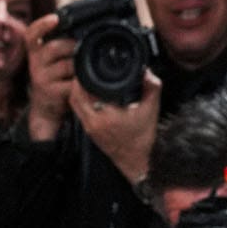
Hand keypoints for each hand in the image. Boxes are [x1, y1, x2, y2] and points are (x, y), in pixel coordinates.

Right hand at [23, 13, 74, 137]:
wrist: (47, 106)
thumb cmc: (55, 76)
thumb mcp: (53, 58)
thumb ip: (61, 43)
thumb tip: (84, 28)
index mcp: (35, 51)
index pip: (32, 35)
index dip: (42, 25)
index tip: (55, 18)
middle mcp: (35, 64)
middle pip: (55, 47)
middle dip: (72, 46)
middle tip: (81, 50)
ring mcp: (41, 78)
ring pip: (66, 64)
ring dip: (78, 65)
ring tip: (81, 69)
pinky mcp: (50, 92)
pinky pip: (71, 82)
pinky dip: (79, 80)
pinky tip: (81, 81)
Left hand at [71, 69, 161, 184]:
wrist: (138, 162)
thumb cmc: (143, 138)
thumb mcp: (151, 108)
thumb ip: (152, 86)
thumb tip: (147, 71)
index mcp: (104, 116)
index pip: (83, 93)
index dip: (82, 77)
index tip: (87, 66)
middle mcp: (92, 123)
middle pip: (74, 98)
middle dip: (77, 83)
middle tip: (84, 70)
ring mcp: (90, 129)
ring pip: (75, 106)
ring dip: (78, 92)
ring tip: (87, 79)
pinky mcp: (91, 133)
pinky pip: (80, 113)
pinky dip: (82, 101)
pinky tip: (91, 93)